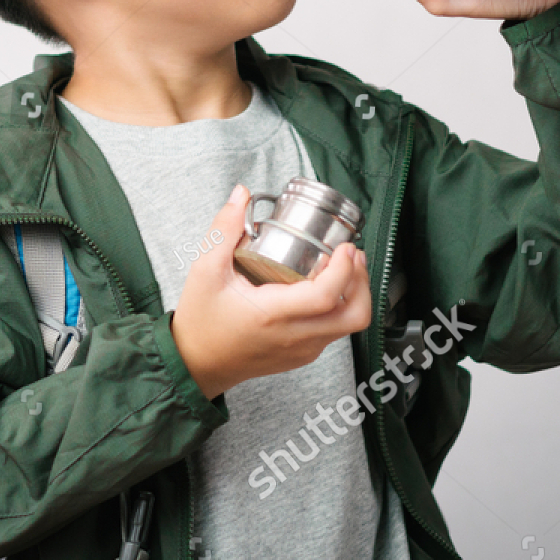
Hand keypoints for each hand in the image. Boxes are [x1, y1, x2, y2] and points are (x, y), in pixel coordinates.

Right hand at [170, 185, 371, 399]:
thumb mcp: (205, 271)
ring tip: (342, 268)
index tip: (344, 246)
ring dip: (354, 295)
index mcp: (273, 314)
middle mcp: (294, 336)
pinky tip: (324, 289)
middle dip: (363, 282)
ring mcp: (302, 350)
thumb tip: (240, 195)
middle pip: (354, 316)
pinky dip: (339, 309)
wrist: (197, 364)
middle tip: (352, 256)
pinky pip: (334, 333)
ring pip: (349, 326)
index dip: (344, 269)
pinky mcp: (302, 355)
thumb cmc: (201, 321)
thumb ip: (224, 229)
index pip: (327, 296)